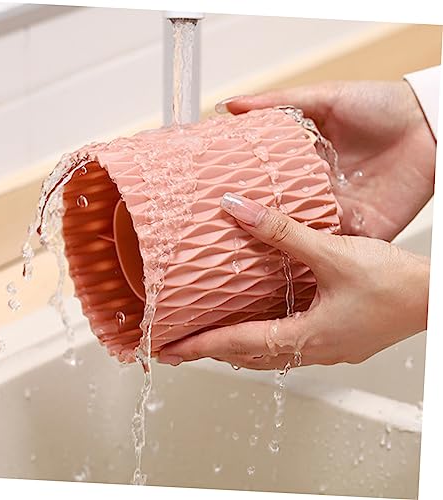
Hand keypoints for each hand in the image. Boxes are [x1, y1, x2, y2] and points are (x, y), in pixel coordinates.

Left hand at [157, 193, 428, 369]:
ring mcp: (326, 348)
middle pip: (248, 357)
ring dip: (235, 349)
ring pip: (268, 356)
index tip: (170, 350)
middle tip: (179, 348)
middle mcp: (312, 350)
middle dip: (210, 353)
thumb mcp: (332, 252)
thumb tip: (239, 209)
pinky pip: (288, 346)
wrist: (435, 297)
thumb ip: (282, 232)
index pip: (237, 346)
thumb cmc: (395, 284)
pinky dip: (262, 340)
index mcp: (306, 337)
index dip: (199, 347)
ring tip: (210, 341)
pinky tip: (261, 326)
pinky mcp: (337, 338)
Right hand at [216, 81, 435, 240]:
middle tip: (228, 235)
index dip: (247, 193)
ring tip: (251, 257)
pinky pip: (336, 250)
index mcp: (307, 165)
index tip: (220, 201)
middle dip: (259, 226)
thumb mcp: (324, 97)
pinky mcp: (363, 231)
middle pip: (283, 215)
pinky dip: (317, 259)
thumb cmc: (380, 106)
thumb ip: (278, 102)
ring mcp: (340, 213)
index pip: (269, 185)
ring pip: (304, 237)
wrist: (429, 126)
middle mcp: (320, 192)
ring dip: (283, 246)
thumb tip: (230, 107)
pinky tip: (292, 266)